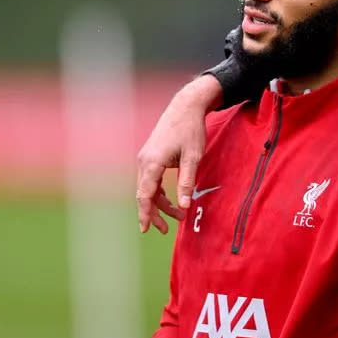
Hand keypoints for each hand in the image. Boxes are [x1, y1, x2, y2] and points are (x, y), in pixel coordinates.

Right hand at [136, 74, 222, 232]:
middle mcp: (144, 161)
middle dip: (154, 213)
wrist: (185, 107)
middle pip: (144, 194)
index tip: (145, 229)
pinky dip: (159, 191)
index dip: (145, 213)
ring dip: (160, 203)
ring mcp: (146, 158)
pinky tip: (171, 200)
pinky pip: (151, 179)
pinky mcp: (151, 156)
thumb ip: (187, 182)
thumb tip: (185, 205)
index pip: (145, 194)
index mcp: (152, 162)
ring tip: (178, 215)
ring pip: (148, 187)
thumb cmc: (190, 130)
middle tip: (165, 230)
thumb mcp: (193, 157)